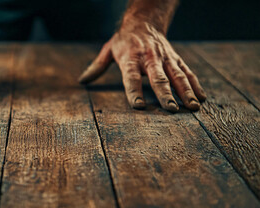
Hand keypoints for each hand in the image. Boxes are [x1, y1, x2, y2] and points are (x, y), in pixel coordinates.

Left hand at [79, 22, 206, 111]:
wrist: (145, 21)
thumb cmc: (124, 41)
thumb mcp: (109, 50)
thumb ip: (97, 66)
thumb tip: (82, 80)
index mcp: (130, 58)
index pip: (132, 77)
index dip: (134, 91)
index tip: (138, 106)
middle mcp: (149, 58)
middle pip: (158, 78)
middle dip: (165, 94)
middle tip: (171, 110)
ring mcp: (165, 58)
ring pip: (177, 76)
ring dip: (185, 91)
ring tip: (192, 107)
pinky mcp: (176, 59)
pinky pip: (187, 72)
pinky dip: (195, 84)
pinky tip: (201, 98)